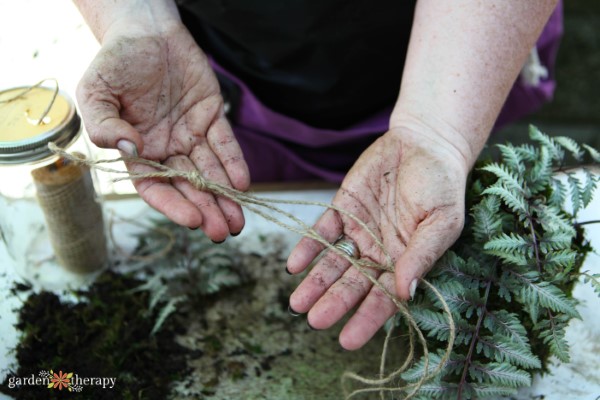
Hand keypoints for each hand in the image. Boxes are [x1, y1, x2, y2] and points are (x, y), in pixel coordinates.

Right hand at [77, 18, 249, 240]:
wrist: (144, 30)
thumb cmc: (115, 63)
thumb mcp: (96, 93)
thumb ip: (106, 125)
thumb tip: (130, 150)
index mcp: (138, 151)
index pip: (156, 186)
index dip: (173, 205)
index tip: (193, 221)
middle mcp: (167, 148)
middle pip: (189, 186)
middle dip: (207, 209)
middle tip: (223, 232)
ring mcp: (191, 134)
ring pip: (211, 171)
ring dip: (225, 196)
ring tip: (239, 220)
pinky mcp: (212, 115)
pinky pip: (225, 143)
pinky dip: (234, 162)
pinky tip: (242, 183)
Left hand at [286, 128, 467, 349]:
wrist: (425, 143)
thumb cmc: (442, 184)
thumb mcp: (441, 221)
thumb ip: (421, 255)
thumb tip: (404, 293)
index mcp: (404, 260)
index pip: (384, 298)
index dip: (366, 319)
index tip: (347, 341)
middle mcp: (379, 251)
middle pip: (353, 283)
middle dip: (334, 302)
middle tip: (313, 320)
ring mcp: (359, 230)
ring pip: (333, 262)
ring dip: (315, 281)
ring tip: (297, 303)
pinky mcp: (343, 208)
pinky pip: (322, 231)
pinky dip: (308, 247)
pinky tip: (294, 265)